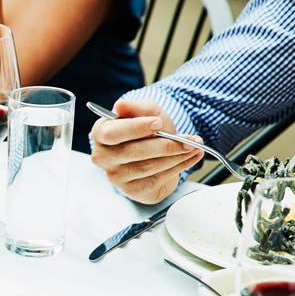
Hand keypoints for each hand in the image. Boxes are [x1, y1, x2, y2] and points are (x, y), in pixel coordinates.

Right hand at [89, 100, 204, 203]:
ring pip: (149, 166)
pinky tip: (190, 157)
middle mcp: (103, 157)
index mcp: (100, 134)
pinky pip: (158, 179)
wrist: (156, 151)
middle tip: (188, 139)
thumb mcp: (146, 112)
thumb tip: (120, 105)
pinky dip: (179, 167)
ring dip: (176, 156)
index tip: (158, 123)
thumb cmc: (147, 130)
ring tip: (194, 146)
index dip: (136, 128)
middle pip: (134, 152)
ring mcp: (116, 176)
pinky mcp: (133, 190)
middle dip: (165, 144)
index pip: (112, 133)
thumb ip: (135, 107)